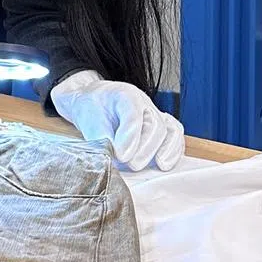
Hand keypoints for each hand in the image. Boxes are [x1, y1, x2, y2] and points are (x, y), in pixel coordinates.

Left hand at [50, 70, 184, 171]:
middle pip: (154, 124)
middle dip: (145, 148)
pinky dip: (174, 151)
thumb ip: (98, 136)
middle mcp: (143, 102)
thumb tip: (111, 157)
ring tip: (157, 166)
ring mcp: (155, 114)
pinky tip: (165, 165)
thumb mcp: (85, 117)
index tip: (121, 155)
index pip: (133, 112)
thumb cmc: (91, 109)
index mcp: (123, 94)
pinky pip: (176, 136)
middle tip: (132, 165)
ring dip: (165, 150)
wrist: (96, 104)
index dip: (130, 136)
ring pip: (169, 129)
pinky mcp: (162, 127)